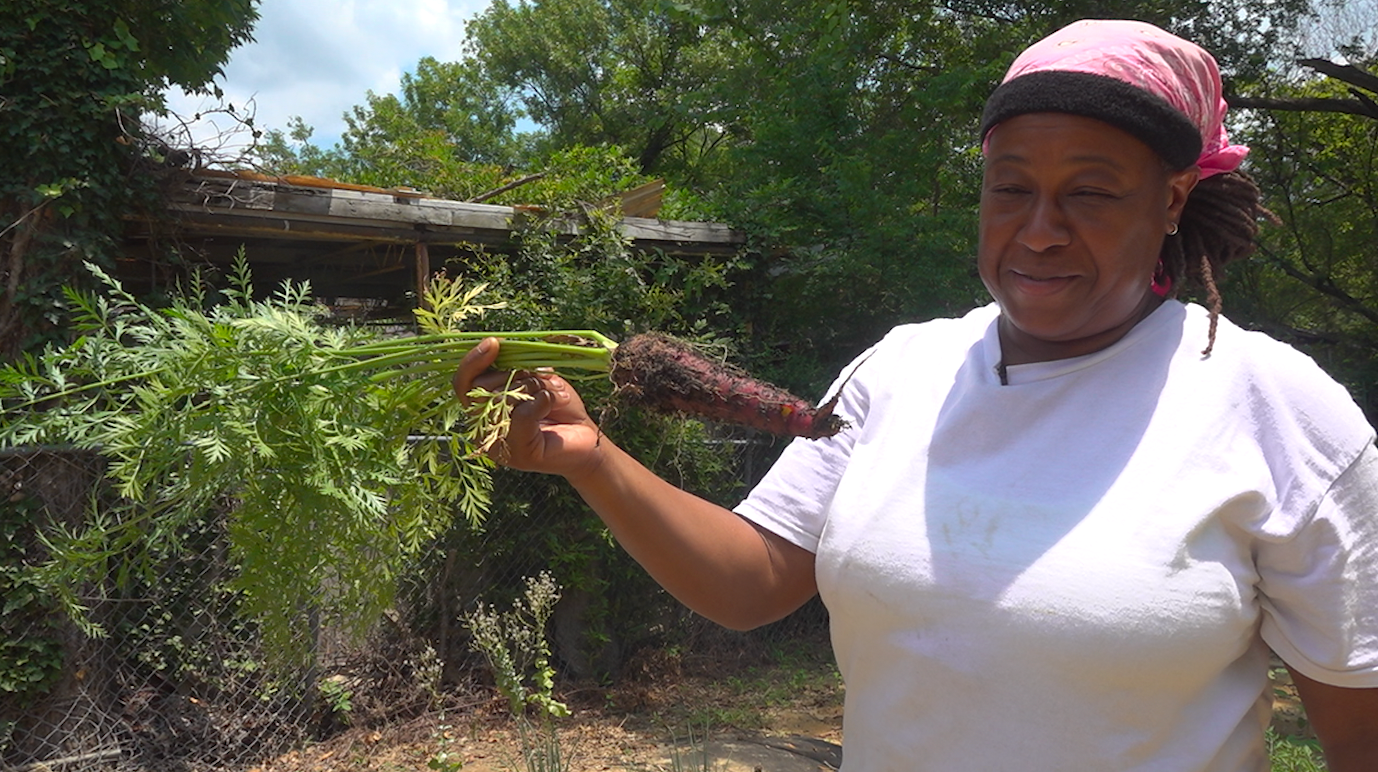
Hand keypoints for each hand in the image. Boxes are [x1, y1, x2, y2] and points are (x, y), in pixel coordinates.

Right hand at [452, 337, 605, 478]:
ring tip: (557, 392)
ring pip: (504, 398)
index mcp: (482, 411)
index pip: (462, 384)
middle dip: (518, 374)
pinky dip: (544, 400)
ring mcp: (501, 446)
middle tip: (544, 379)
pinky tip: (557, 402)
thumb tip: (497, 345)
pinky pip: (523, 414)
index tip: (494, 342)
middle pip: (484, 387)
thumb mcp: (535, 380)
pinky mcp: (522, 455)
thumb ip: (514, 367)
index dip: (473, 361)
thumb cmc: (560, 409)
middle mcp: (484, 431)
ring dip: (536, 386)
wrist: (588, 440)